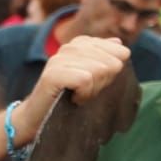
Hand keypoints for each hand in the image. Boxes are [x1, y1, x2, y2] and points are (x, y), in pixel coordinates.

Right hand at [14, 37, 131, 144]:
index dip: (112, 72)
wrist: (40, 117)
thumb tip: (119, 43)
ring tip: (77, 95)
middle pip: (112, 63)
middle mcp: (70, 47)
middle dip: (103, 82)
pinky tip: (73, 99)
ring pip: (99, 71)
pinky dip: (83, 95)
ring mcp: (59, 59)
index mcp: (81, 43)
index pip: (120, 52)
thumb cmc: (68, 97)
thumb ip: (105, 58)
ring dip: (92, 90)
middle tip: (85, 91)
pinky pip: (85, 80)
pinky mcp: (52, 74)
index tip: (95, 82)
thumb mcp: (93, 76)